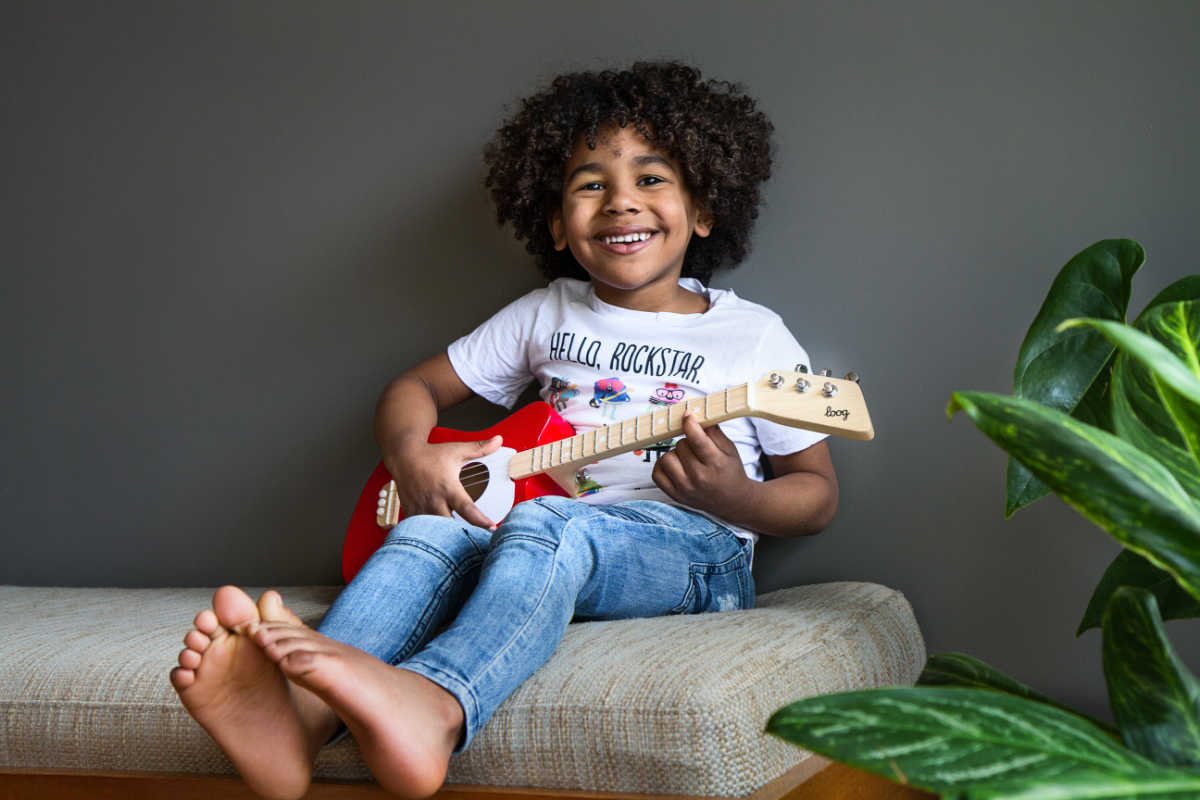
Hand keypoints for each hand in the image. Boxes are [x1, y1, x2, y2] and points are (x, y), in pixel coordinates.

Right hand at [384, 435, 503, 529]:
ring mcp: (421, 508)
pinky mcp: (411, 512)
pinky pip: (420, 530)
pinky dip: (430, 534)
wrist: (403, 456)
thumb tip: (499, 440)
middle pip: (448, 526)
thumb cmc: (431, 455)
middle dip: (461, 535)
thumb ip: (479, 448)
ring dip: (445, 537)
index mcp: (447, 487)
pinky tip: (440, 539)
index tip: (492, 528)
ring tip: (460, 544)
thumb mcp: (457, 450)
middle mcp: (433, 500)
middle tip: (476, 541)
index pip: (466, 508)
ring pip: (433, 531)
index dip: (480, 521)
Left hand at [652, 411, 749, 519]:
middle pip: (681, 445)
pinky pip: (657, 473)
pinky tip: (675, 465)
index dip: (689, 424)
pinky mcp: (675, 495)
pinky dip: (663, 466)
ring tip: (686, 458)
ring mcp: (685, 488)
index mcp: (716, 464)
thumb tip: (696, 415)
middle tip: (696, 447)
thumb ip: (714, 431)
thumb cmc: (730, 471)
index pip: (697, 440)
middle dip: (687, 441)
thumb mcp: (730, 449)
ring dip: (675, 453)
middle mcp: (699, 478)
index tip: (687, 415)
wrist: (732, 501)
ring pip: (666, 457)